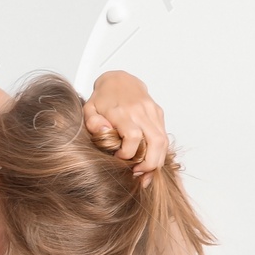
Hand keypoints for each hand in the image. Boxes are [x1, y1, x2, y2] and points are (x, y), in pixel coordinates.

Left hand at [85, 71, 169, 187]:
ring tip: (145, 173)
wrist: (120, 80)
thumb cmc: (103, 98)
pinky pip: (164, 137)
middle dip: (149, 163)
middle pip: (155, 142)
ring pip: (163, 141)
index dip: (128, 153)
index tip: (119, 158)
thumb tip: (104, 131)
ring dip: (157, 161)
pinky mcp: (158, 114)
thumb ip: (93, 122)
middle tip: (138, 174)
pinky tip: (150, 162)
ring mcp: (152, 112)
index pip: (133, 136)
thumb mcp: (89, 109)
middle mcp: (140, 111)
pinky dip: (160, 153)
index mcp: (122, 111)